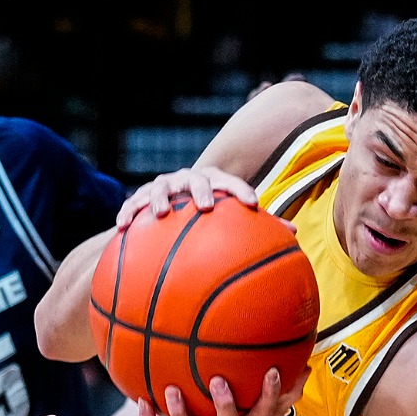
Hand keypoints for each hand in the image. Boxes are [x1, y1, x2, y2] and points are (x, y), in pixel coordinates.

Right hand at [115, 165, 257, 228]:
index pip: (230, 183)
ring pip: (160, 187)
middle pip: (196, 180)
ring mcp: (164, 186)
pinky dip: (126, 213)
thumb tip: (295, 235)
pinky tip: (121, 227)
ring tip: (160, 213)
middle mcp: (189, 180)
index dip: (241, 190)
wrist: (173, 207)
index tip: (252, 204)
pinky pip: (131, 204)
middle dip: (201, 190)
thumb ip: (260, 226)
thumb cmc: (211, 217)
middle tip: (207, 207)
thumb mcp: (232, 220)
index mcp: (214, 183)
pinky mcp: (140, 197)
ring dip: (159, 198)